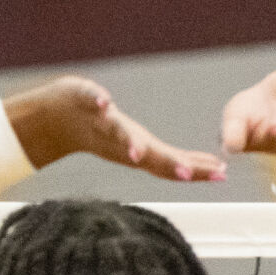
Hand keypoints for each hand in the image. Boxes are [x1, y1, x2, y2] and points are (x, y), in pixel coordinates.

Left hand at [4, 76, 225, 181]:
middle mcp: (121, 140)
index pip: (170, 162)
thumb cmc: (103, 131)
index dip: (195, 170)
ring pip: (117, 134)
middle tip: (187, 175)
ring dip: (128, 144)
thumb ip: (165, 155)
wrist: (54, 119)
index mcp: (139, 149)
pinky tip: (105, 102)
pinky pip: (90, 98)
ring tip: (138, 154)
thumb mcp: (138, 146)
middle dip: (167, 164)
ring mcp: (102, 121)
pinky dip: (97, 101)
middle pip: (147, 154)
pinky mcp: (83, 99)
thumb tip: (200, 166)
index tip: (220, 175)